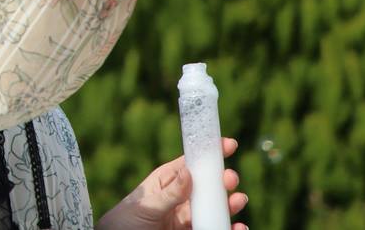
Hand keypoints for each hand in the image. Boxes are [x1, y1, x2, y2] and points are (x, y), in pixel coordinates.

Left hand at [99, 137, 248, 229]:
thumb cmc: (124, 221)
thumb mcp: (146, 206)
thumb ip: (169, 193)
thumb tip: (189, 172)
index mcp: (167, 181)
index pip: (191, 163)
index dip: (209, 152)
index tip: (229, 143)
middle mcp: (180, 198)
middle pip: (207, 185)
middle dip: (222, 180)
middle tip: (230, 179)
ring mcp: (186, 216)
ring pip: (213, 207)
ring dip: (230, 204)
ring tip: (239, 201)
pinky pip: (212, 227)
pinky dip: (227, 227)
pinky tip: (238, 227)